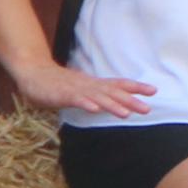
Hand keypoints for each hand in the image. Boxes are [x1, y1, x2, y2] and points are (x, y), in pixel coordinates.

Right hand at [7, 55, 149, 120]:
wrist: (34, 73)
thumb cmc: (60, 84)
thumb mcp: (83, 88)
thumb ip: (98, 94)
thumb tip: (114, 101)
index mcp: (95, 84)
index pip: (119, 84)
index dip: (136, 87)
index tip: (154, 91)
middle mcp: (90, 85)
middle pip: (113, 93)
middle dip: (130, 101)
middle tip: (147, 109)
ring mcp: (77, 90)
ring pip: (97, 98)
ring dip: (112, 105)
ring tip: (125, 113)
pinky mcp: (63, 95)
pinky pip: (76, 100)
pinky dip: (85, 104)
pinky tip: (94, 110)